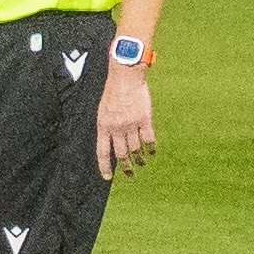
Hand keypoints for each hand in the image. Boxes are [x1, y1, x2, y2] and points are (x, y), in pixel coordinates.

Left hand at [96, 65, 156, 179]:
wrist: (125, 76)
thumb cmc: (112, 92)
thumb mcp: (102, 110)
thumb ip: (106, 127)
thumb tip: (110, 143)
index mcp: (103, 126)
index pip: (102, 152)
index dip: (105, 166)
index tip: (108, 177)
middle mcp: (116, 128)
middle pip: (121, 154)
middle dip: (126, 167)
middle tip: (130, 174)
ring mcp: (131, 124)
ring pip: (136, 149)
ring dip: (139, 159)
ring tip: (142, 163)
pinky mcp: (144, 119)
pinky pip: (148, 139)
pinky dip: (151, 149)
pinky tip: (151, 152)